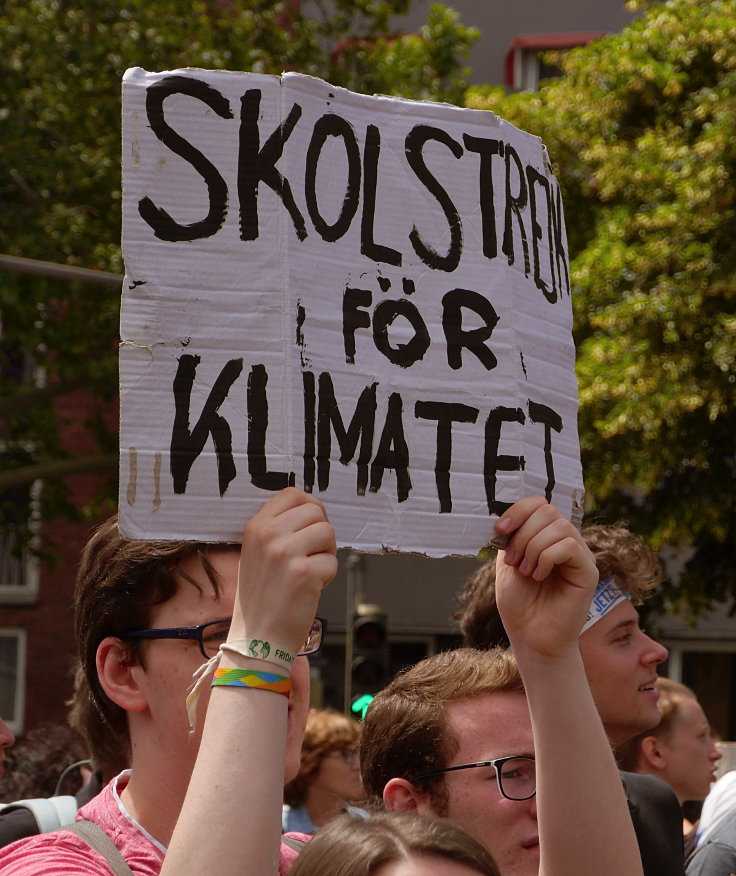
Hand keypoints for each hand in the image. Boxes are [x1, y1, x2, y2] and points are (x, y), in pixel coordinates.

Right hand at [232, 487, 336, 653]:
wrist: (257, 638)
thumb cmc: (263, 597)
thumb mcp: (258, 552)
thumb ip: (279, 528)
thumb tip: (314, 509)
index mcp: (255, 526)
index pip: (292, 494)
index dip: (309, 508)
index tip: (308, 528)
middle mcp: (268, 535)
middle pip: (316, 510)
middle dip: (321, 533)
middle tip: (310, 556)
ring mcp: (285, 553)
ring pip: (328, 532)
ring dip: (326, 553)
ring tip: (309, 571)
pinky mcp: (304, 573)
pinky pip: (332, 561)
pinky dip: (327, 576)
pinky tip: (309, 589)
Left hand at [493, 496, 596, 659]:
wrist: (531, 637)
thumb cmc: (519, 604)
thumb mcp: (506, 563)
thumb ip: (511, 536)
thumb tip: (507, 514)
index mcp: (545, 536)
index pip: (539, 503)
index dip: (518, 510)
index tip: (500, 530)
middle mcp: (565, 541)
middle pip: (548, 511)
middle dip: (523, 533)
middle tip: (514, 561)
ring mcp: (579, 555)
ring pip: (559, 526)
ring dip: (533, 548)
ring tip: (527, 572)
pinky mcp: (588, 571)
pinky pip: (569, 546)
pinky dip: (547, 558)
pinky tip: (540, 576)